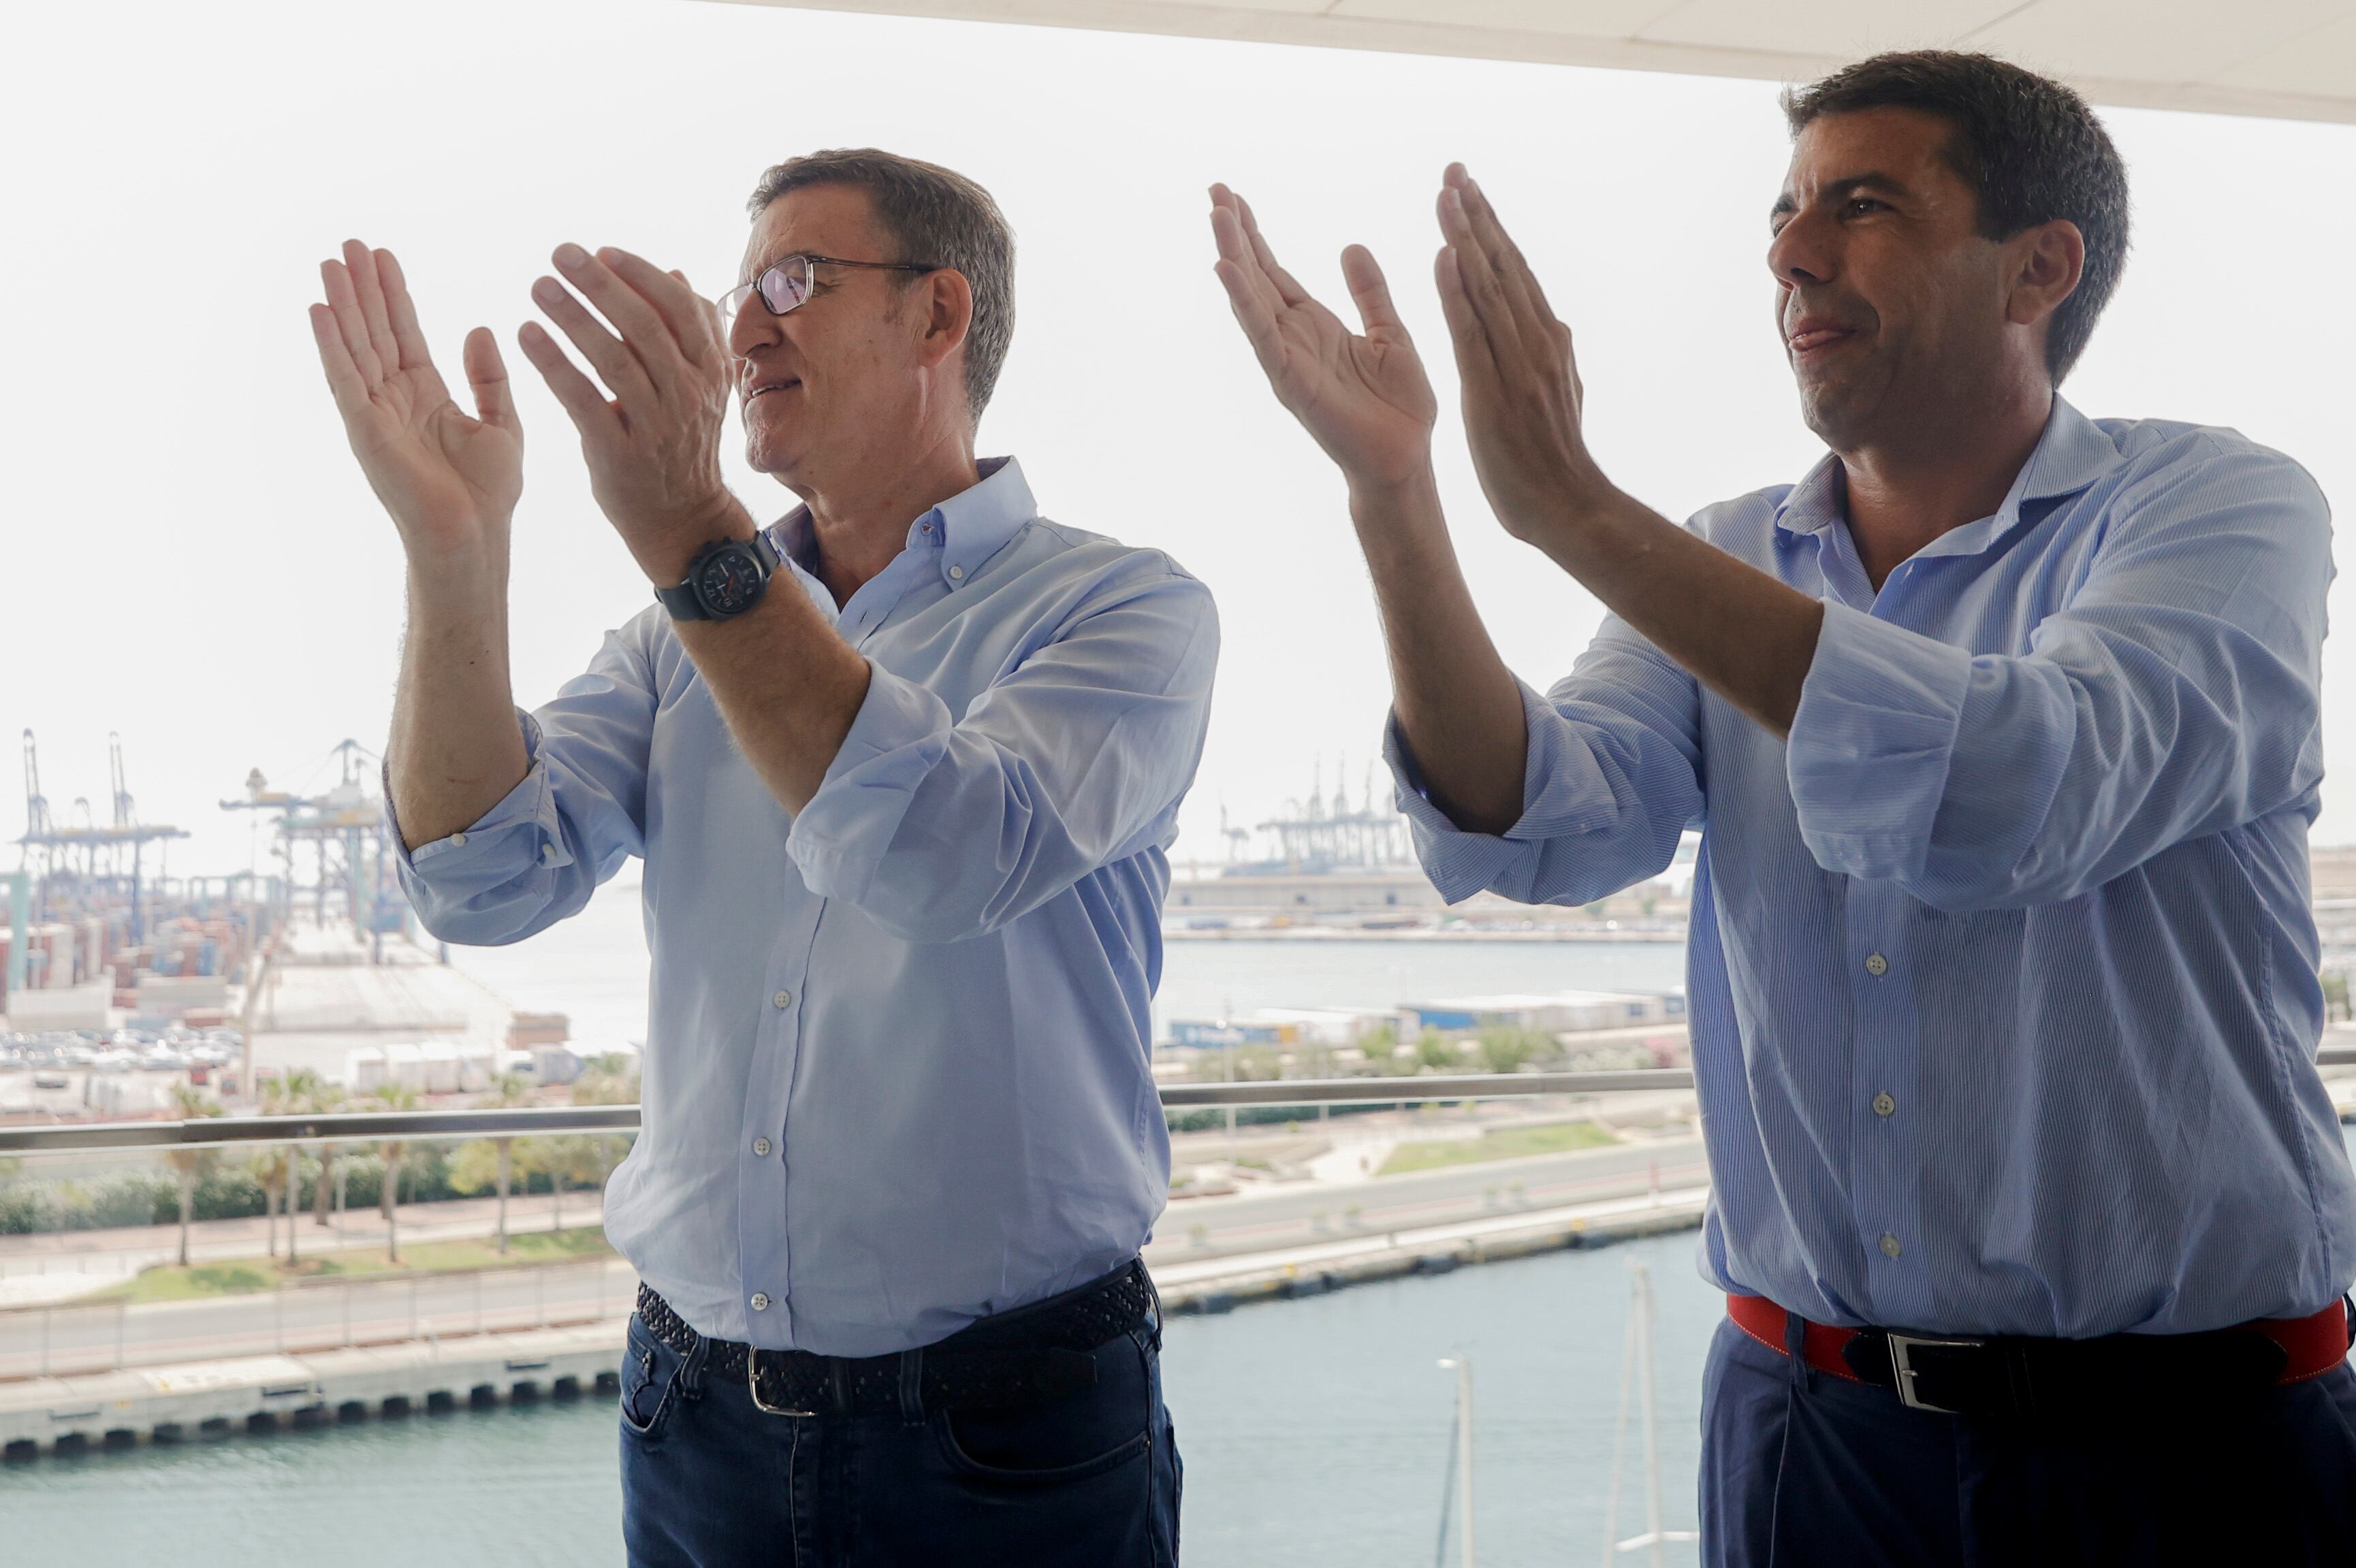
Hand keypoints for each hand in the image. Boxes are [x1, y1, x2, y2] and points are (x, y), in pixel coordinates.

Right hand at [309, 241, 522, 563]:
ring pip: (355, 347)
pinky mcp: (364, 431)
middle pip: (374, 331)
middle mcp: (394, 398)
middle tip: (349, 243)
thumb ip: (489, 377)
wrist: (476, 536)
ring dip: (342, 305)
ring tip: (331, 263)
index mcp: (425, 393)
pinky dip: (331, 345)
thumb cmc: (489, 493)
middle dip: (363, 288)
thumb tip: (478, 328)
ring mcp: (375, 413)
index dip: (393, 294)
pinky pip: (344, 380)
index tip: (383, 255)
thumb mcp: (502, 424)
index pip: (404, 332)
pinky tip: (319, 310)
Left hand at [517, 245, 739, 583]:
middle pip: (645, 327)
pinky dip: (555, 364)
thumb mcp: (700, 387)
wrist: (682, 517)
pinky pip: (584, 400)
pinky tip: (527, 334)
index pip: (682, 309)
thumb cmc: (681, 442)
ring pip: (615, 360)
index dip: (642, 276)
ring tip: (539, 286)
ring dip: (574, 317)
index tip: (603, 251)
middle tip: (561, 253)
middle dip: (601, 285)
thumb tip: (675, 271)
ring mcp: (656, 426)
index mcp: (709, 371)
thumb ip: (690, 332)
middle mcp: (687, 395)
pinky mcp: (620, 454)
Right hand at [1209, 185, 1436, 490]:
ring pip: (1251, 300)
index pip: (1274, 272)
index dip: (1254, 235)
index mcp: (1314, 326)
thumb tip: (1351, 246)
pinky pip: (1263, 337)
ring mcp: (1287, 361)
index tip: (1233, 197)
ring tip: (1216, 216)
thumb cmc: (1398, 407)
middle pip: (1255, 277)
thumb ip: (1369, 292)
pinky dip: (1244, 303)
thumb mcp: (1389, 333)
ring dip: (1232, 258)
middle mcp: (1292, 340)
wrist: (1406, 458)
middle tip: (1214, 190)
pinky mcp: (1291, 382)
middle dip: (1235, 235)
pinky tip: (1226, 269)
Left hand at [1434, 165, 1613, 540]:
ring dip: (1465, 236)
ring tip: (1446, 194)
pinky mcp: (1493, 390)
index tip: (1469, 191)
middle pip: (1503, 265)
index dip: (1491, 229)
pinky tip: (1444, 257)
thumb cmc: (1555, 459)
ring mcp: (1517, 363)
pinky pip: (1473, 332)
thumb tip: (1554, 324)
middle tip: (1453, 170)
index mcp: (1547, 340)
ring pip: (1488, 287)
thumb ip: (1553, 356)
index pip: (1514, 272)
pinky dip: (1458, 291)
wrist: (1568, 507)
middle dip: (1477, 214)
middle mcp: (1536, 341)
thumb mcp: (1561, 394)